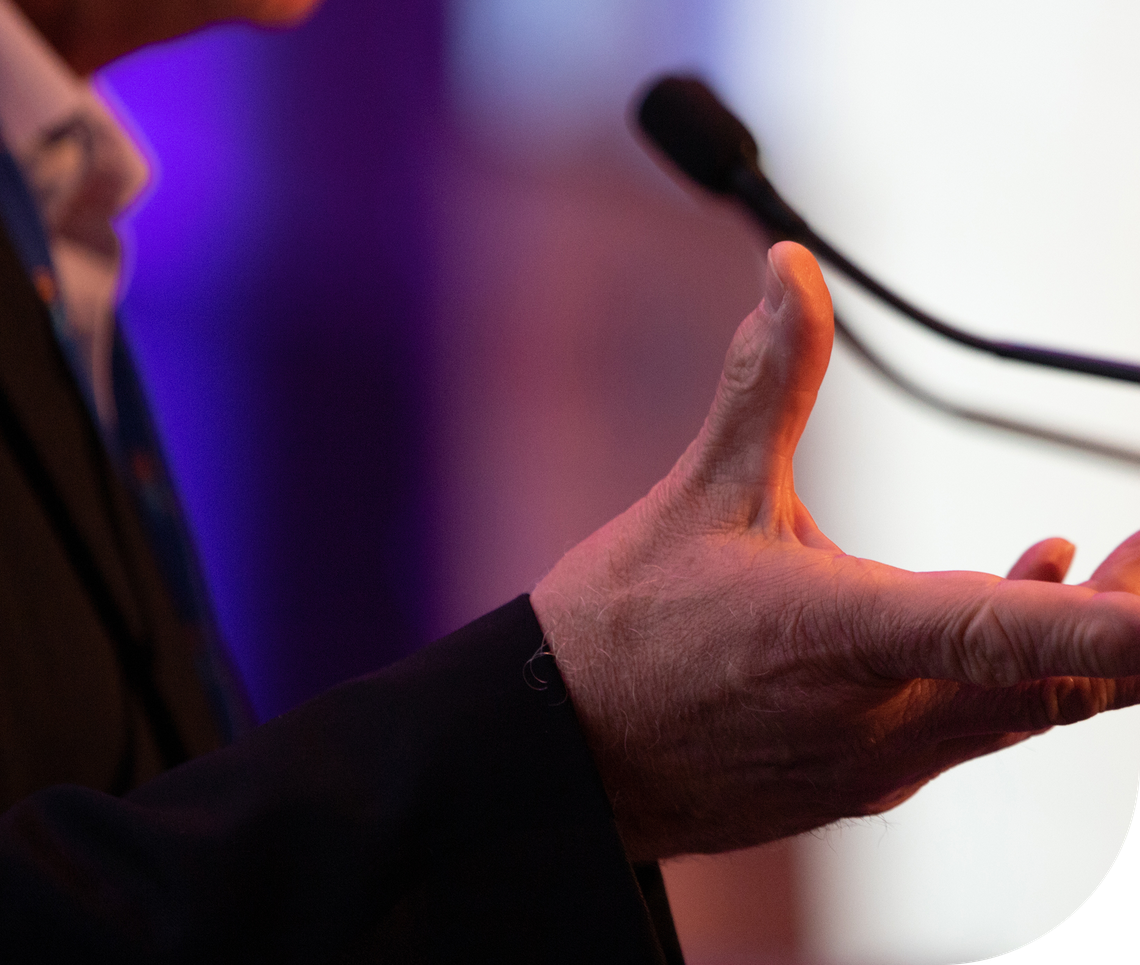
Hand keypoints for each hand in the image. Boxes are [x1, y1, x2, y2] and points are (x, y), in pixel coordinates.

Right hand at [530, 241, 1139, 862]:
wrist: (564, 748)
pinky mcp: (859, 785)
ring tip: (1094, 569)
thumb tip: (790, 273)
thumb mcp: (698, 495)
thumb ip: (766, 382)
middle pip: (1053, 683)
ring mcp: (870, 764)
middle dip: (1127, 619)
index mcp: (833, 637)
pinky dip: (1009, 675)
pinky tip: (996, 622)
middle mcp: (871, 719)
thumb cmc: (622, 628)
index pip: (1007, 633)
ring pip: (1020, 713)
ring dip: (1075, 647)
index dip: (1118, 627)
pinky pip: (971, 730)